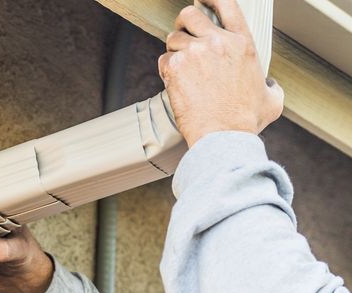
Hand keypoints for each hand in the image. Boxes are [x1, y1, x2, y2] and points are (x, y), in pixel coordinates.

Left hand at [158, 0, 283, 146]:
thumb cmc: (244, 121)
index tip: (204, 0)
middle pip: (190, 14)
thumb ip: (270, 85)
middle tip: (184, 35)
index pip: (227, 6)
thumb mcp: (271, 100)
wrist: (222, 136)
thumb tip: (270, 86)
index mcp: (243, 45)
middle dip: (184, 23)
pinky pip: (163, 59)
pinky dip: (166, 70)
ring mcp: (194, 53)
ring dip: (175, 51)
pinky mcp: (175, 67)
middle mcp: (218, 43)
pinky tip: (176, 83)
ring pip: (173, 38)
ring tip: (183, 70)